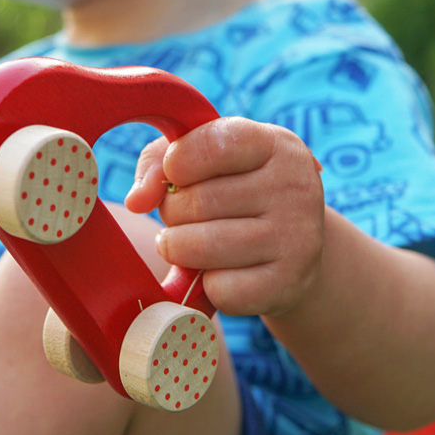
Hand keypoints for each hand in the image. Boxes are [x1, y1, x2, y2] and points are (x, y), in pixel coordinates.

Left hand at [125, 117, 323, 319]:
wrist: (293, 248)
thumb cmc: (235, 192)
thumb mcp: (205, 160)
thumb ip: (158, 162)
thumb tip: (137, 200)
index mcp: (275, 145)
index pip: (213, 145)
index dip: (177, 163)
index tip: (176, 175)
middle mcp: (294, 187)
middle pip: (198, 202)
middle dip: (173, 212)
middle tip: (183, 218)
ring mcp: (297, 237)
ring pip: (202, 247)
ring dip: (179, 250)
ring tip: (187, 243)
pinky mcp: (290, 283)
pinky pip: (220, 289)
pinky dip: (206, 286)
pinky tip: (219, 272)